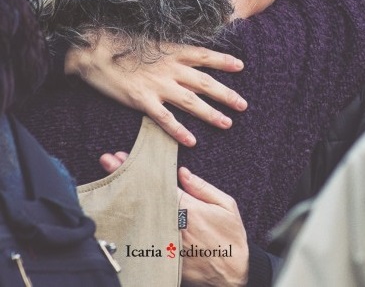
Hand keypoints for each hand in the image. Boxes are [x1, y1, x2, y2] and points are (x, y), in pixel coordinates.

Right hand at [65, 33, 246, 146]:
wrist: (93, 49)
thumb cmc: (119, 42)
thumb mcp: (149, 41)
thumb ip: (167, 50)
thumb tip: (181, 55)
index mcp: (171, 51)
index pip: (204, 55)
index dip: (222, 61)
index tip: (240, 66)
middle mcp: (169, 68)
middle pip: (204, 82)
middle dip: (225, 94)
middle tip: (242, 105)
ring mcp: (157, 85)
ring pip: (191, 101)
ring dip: (210, 113)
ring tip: (227, 123)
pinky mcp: (142, 100)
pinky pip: (165, 118)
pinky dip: (179, 130)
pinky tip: (191, 141)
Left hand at [99, 155, 248, 285]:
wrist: (234, 276)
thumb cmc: (232, 237)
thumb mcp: (226, 205)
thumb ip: (203, 188)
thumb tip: (182, 172)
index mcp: (189, 209)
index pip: (158, 183)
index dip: (140, 168)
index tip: (122, 155)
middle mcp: (174, 225)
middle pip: (144, 197)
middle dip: (125, 178)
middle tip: (106, 161)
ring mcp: (167, 243)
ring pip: (141, 217)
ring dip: (124, 199)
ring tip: (107, 183)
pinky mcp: (164, 260)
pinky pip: (145, 240)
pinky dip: (132, 225)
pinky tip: (119, 215)